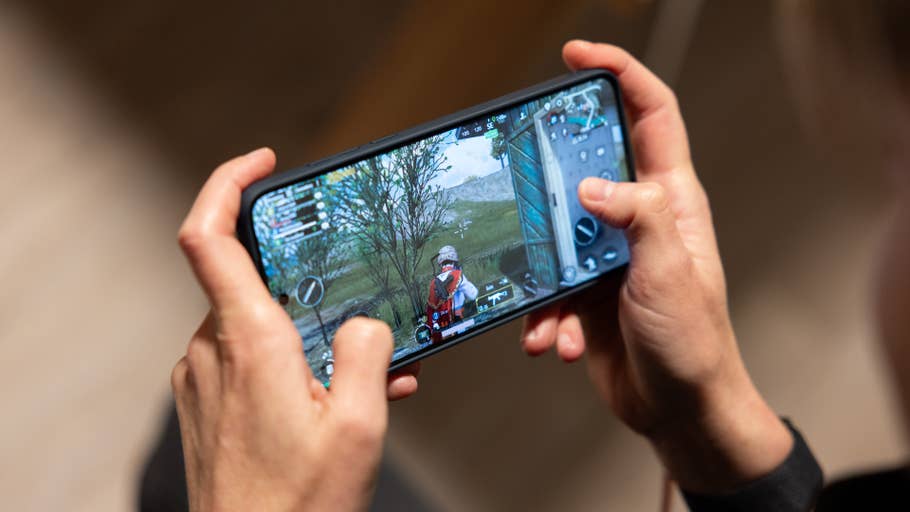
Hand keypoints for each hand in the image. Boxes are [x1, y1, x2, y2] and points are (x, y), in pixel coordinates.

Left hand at [172, 148, 416, 510]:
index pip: (209, 235)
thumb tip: (364, 324)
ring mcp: (203, 380)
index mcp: (248, 342)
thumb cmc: (298, 507)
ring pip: (259, 326)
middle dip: (311, 286)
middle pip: (253, 280)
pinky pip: (251, 361)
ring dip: (312, 336)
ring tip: (370, 377)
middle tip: (357, 308)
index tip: (263, 162)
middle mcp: (213, 352)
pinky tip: (340, 398)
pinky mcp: (207, 405)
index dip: (228, 183)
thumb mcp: (360, 426)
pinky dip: (295, 365)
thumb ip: (369, 352)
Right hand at [520, 41, 792, 492]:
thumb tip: (591, 186)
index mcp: (670, 202)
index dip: (620, 74)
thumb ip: (638, 219)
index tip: (577, 55)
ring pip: (556, 238)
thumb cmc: (693, 343)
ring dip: (543, 278)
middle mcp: (637, 221)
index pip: (652, 116)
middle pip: (587, 168)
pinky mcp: (587, 295)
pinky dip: (544, 317)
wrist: (679, 409)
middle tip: (523, 184)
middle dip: (552, 181)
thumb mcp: (669, 273)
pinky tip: (552, 343)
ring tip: (552, 316)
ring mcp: (609, 258)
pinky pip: (549, 289)